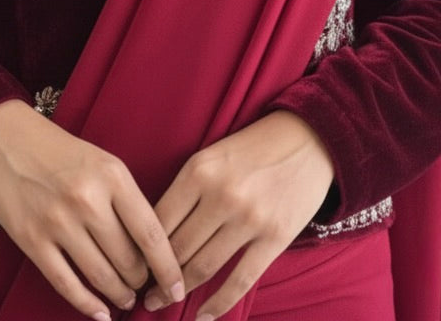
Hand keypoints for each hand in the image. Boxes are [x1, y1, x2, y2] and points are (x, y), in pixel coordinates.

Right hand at [0, 100, 184, 319]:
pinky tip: (100, 313)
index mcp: (112, 176)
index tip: (177, 287)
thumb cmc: (59, 151)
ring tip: (126, 299)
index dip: (168, 268)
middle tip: (144, 286)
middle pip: (128, 259)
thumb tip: (149, 246)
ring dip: (118, 295)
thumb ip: (126, 198)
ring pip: (101, 275)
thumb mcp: (103, 162)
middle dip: (141, 280)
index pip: (151, 233)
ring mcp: (58, 222)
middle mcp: (88, 199)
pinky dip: (87, 304)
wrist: (6, 138)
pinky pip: (66, 283)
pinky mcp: (32, 240)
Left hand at [143, 111, 333, 318]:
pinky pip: (240, 281)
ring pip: (203, 267)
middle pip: (177, 248)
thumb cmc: (253, 147)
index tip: (132, 264)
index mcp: (199, 170)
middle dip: (156, 275)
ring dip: (179, 291)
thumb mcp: (212, 156)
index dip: (141, 249)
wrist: (309, 138)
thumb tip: (155, 232)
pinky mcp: (275, 237)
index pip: (158, 220)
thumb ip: (186, 188)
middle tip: (142, 293)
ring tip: (163, 303)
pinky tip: (203, 317)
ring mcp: (250, 218)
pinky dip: (218, 304)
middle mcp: (222, 195)